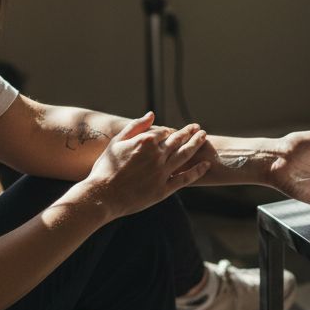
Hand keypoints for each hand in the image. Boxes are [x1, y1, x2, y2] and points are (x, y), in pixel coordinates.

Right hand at [84, 112, 209, 218]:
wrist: (103, 196)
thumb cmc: (106, 168)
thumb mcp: (117, 142)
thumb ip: (136, 126)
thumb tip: (152, 114)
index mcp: (146, 141)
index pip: (165, 132)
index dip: (171, 131)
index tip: (175, 131)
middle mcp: (157, 155)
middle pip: (178, 141)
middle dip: (190, 133)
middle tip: (198, 128)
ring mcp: (162, 172)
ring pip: (185, 155)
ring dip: (196, 145)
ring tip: (204, 137)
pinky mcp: (164, 189)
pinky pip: (185, 178)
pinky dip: (197, 171)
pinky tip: (206, 165)